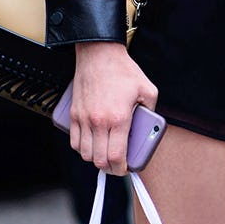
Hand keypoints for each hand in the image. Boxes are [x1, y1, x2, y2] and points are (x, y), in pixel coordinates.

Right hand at [70, 41, 158, 175]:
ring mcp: (83, 119)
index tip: (126, 168)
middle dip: (109, 167)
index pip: (116, 156)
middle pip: (98, 160)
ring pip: (84, 153)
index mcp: (118, 119)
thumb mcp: (148, 90)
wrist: (99, 54)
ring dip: (95, 158)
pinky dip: (82, 148)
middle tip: (118, 164)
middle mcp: (98, 122)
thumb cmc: (123, 71)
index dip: (121, 169)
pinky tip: (92, 143)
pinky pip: (74, 141)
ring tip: (105, 153)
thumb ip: (151, 111)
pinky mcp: (73, 114)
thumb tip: (149, 126)